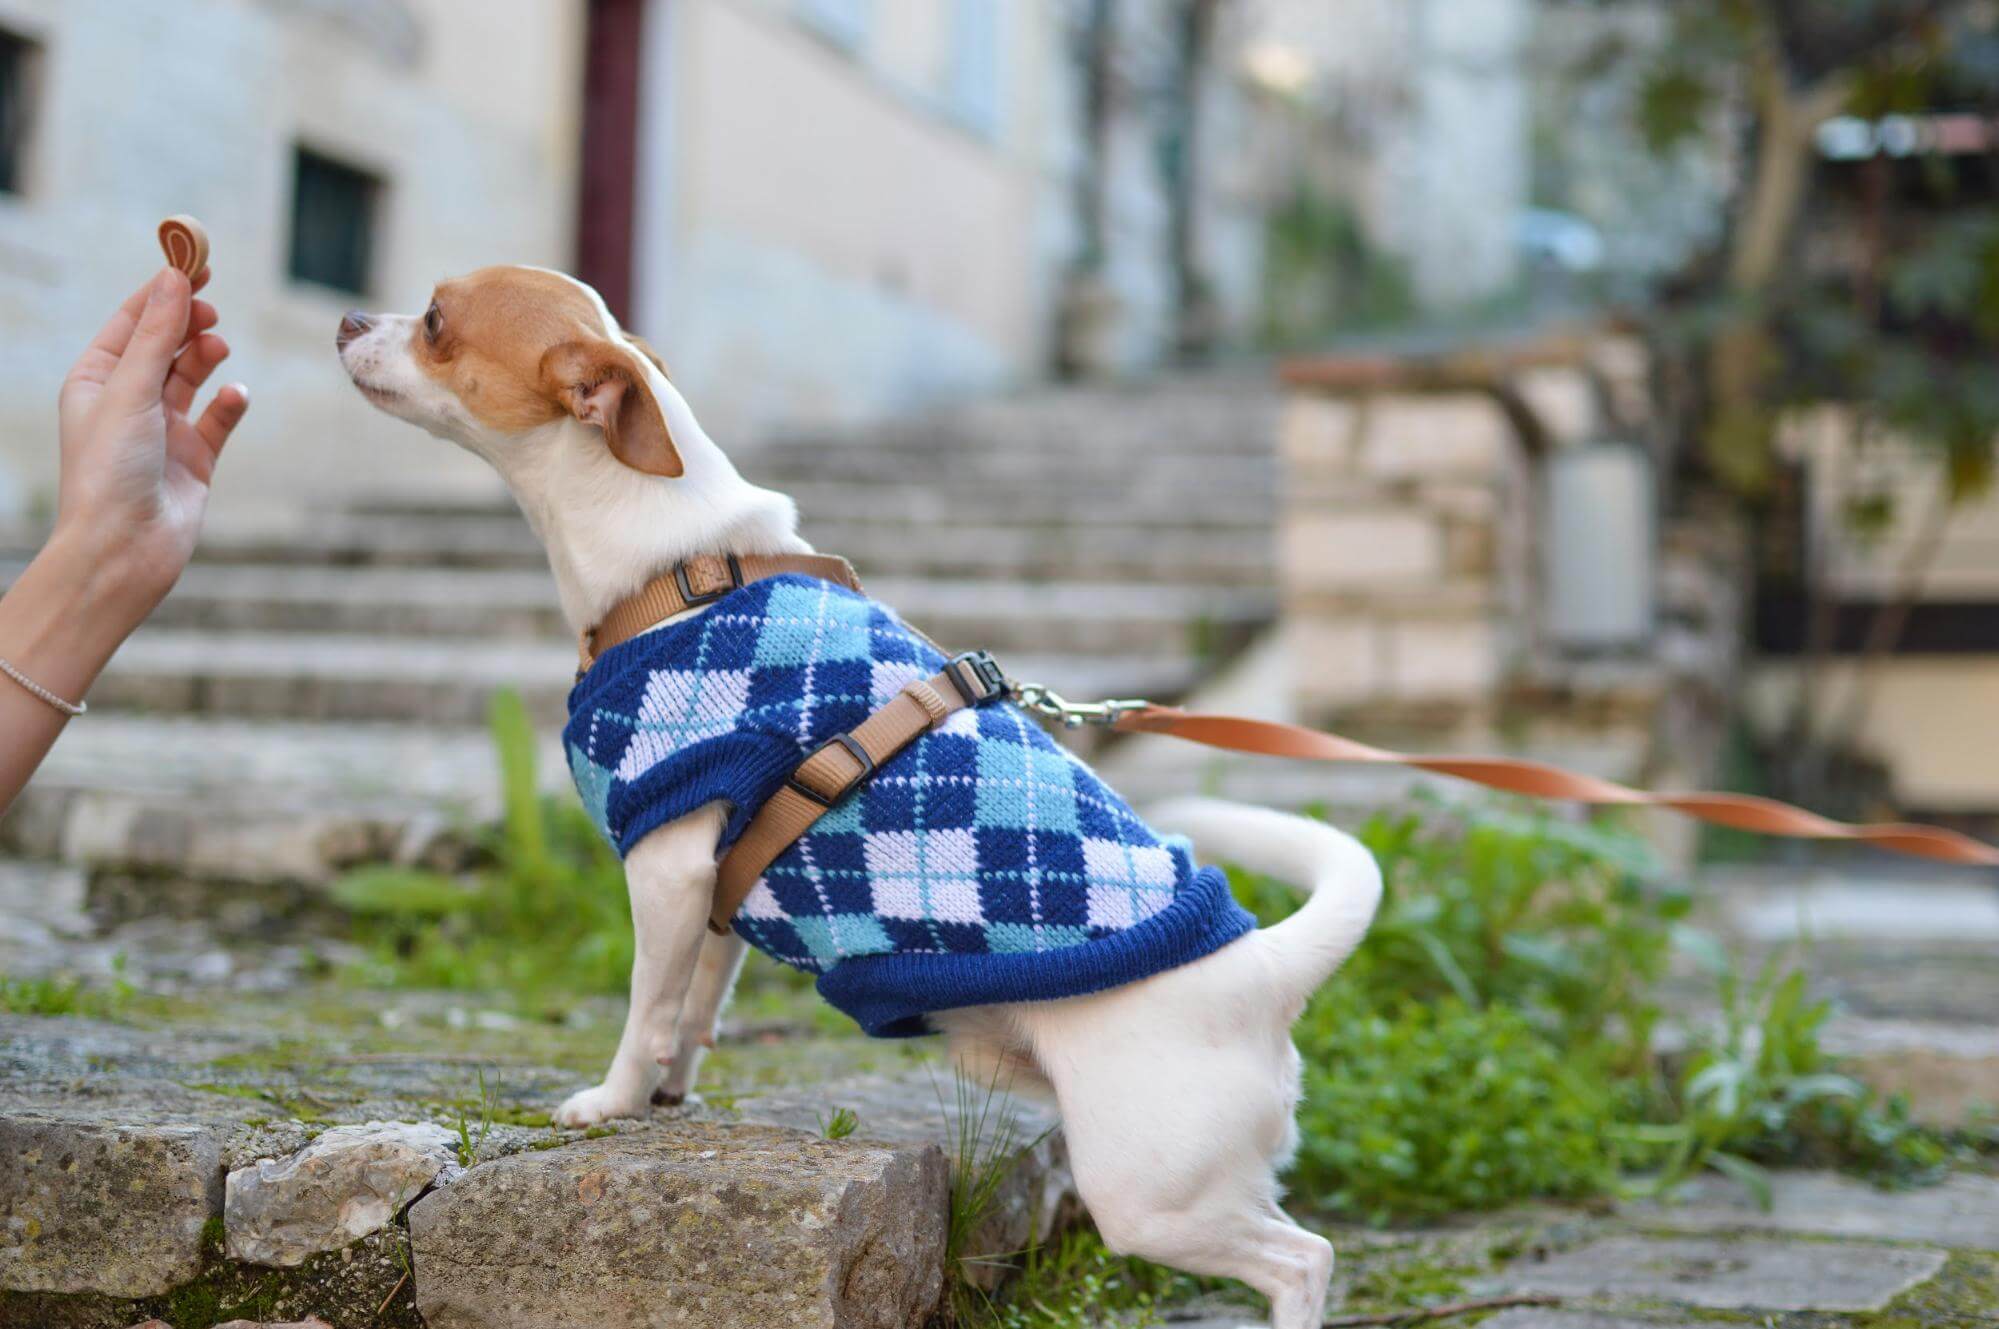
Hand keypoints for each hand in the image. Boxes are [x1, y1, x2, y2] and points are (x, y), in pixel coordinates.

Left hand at [54, 265, 249, 612]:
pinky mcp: (195, 459)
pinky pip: (218, 420)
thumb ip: (158, 335)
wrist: (124, 548)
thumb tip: (174, 279)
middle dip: (187, 323)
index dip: (161, 293)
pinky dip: (229, 404)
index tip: (195, 265)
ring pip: (192, 378)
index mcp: (96, 381)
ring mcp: (163, 430)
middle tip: (211, 308)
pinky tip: (236, 396)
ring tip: (218, 349)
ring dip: (206, 358)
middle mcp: (128, 402)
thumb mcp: (131, 391)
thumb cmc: (110, 471)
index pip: (131, 323)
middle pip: (164, 344)